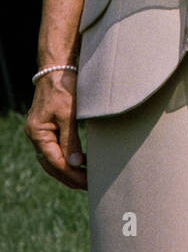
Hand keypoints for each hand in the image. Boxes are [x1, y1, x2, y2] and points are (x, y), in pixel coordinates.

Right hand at [24, 71, 86, 190]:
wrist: (58, 66)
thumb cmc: (64, 86)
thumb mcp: (69, 113)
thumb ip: (71, 139)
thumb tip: (75, 163)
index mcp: (37, 132)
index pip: (54, 162)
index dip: (71, 174)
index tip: (88, 182)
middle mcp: (35, 134)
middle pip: (51, 164)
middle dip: (69, 177)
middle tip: (89, 185)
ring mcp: (40, 131)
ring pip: (52, 159)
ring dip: (68, 169)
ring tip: (86, 178)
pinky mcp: (48, 127)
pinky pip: (55, 149)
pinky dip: (66, 157)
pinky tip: (80, 161)